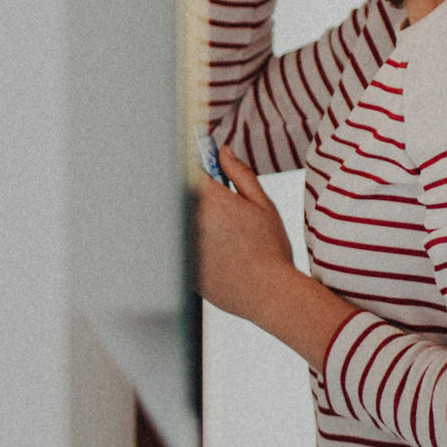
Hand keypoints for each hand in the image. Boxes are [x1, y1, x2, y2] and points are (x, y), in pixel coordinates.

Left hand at [195, 141, 356, 368]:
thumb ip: (240, 175)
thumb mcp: (262, 205)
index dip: (192, 162)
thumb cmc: (270, 250)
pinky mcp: (181, 266)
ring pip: (176, 221)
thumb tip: (224, 152)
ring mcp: (182, 244)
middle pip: (177, 193)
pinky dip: (188, 245)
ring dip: (189, 219)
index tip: (197, 161)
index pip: (187, 166)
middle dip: (191, 192)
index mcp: (210, 199)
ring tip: (219, 235)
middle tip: (215, 203)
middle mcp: (190, 219)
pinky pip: (178, 248)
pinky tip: (214, 255)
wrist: (267, 294)